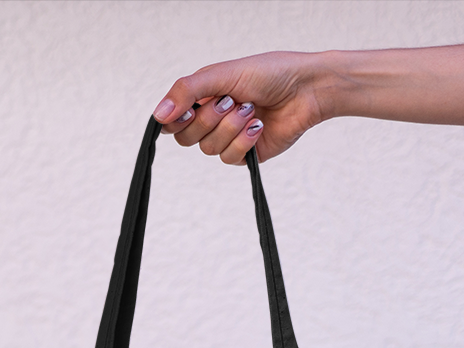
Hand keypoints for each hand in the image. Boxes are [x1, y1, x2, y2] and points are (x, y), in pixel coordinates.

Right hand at [153, 52, 332, 164]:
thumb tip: (158, 115)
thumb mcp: (222, 74)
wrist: (305, 89)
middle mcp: (213, 120)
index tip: (188, 110)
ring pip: (209, 149)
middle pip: (187, 139)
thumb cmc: (268, 73)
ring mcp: (229, 138)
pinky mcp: (246, 154)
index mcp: (203, 98)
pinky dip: (244, 141)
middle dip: (208, 120)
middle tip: (230, 101)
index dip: (176, 120)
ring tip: (251, 109)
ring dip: (230, 128)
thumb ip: (187, 91)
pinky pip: (230, 158)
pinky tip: (259, 125)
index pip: (173, 121)